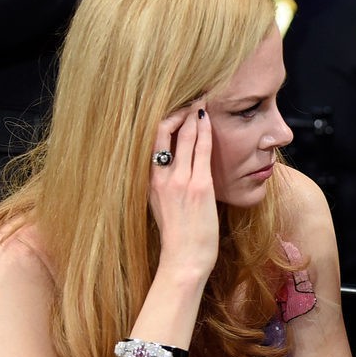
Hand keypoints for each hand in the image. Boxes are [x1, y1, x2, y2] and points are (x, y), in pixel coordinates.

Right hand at [148, 103, 218, 279]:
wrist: (184, 260)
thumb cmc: (178, 236)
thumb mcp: (161, 206)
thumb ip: (164, 185)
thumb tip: (171, 168)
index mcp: (148, 182)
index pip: (149, 141)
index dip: (160, 120)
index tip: (172, 108)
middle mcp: (160, 177)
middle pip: (162, 132)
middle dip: (176, 110)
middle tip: (188, 96)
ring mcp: (179, 180)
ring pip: (183, 136)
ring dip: (192, 115)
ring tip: (199, 100)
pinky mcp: (198, 186)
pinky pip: (201, 150)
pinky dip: (204, 131)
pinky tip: (207, 119)